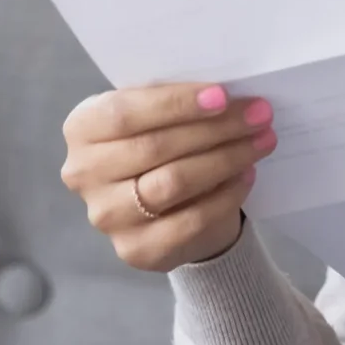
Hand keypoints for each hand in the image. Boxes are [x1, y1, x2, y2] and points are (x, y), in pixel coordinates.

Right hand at [60, 82, 276, 271]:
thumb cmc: (161, 144)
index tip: (223, 96)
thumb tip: (226, 94)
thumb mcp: (156, 115)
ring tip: (261, 142)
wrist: (165, 206)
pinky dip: (225, 196)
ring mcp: (106, 215)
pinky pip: (190, 221)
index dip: (175, 104)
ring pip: (173, 183)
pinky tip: (247, 175)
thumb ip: (173, 103)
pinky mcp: (134, 249)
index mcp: (83, 128)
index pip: (125, 113)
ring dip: (225, 159)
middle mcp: (84, 173)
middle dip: (215, 129)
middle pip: (154, 148)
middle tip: (260, 116)